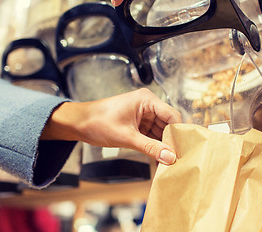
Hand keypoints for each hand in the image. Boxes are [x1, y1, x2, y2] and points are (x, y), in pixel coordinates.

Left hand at [41, 88, 181, 164]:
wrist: (78, 123)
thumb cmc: (98, 122)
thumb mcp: (127, 137)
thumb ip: (150, 147)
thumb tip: (170, 157)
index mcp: (147, 100)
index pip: (172, 115)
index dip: (178, 133)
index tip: (183, 150)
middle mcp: (148, 105)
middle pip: (168, 124)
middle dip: (171, 141)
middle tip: (178, 159)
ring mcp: (143, 115)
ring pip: (161, 131)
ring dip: (163, 145)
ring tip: (170, 161)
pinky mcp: (138, 124)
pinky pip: (152, 135)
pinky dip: (154, 145)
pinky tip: (159, 157)